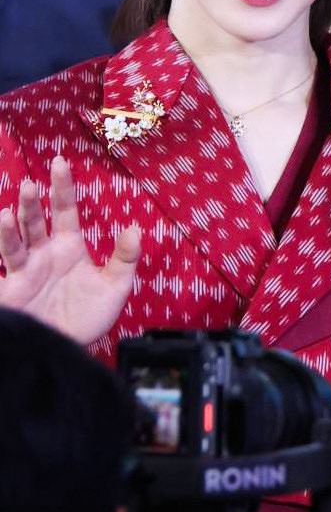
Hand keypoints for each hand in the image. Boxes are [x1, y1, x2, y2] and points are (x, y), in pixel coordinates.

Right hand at [0, 156, 139, 346]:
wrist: (65, 350)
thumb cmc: (88, 318)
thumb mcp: (114, 288)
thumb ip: (124, 259)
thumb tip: (136, 229)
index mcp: (70, 248)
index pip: (65, 210)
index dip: (62, 187)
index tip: (59, 161)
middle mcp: (45, 253)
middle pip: (36, 218)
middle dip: (34, 199)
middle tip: (34, 180)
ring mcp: (26, 267)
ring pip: (19, 234)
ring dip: (19, 215)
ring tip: (20, 198)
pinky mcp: (13, 283)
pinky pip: (8, 257)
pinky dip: (5, 238)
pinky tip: (5, 221)